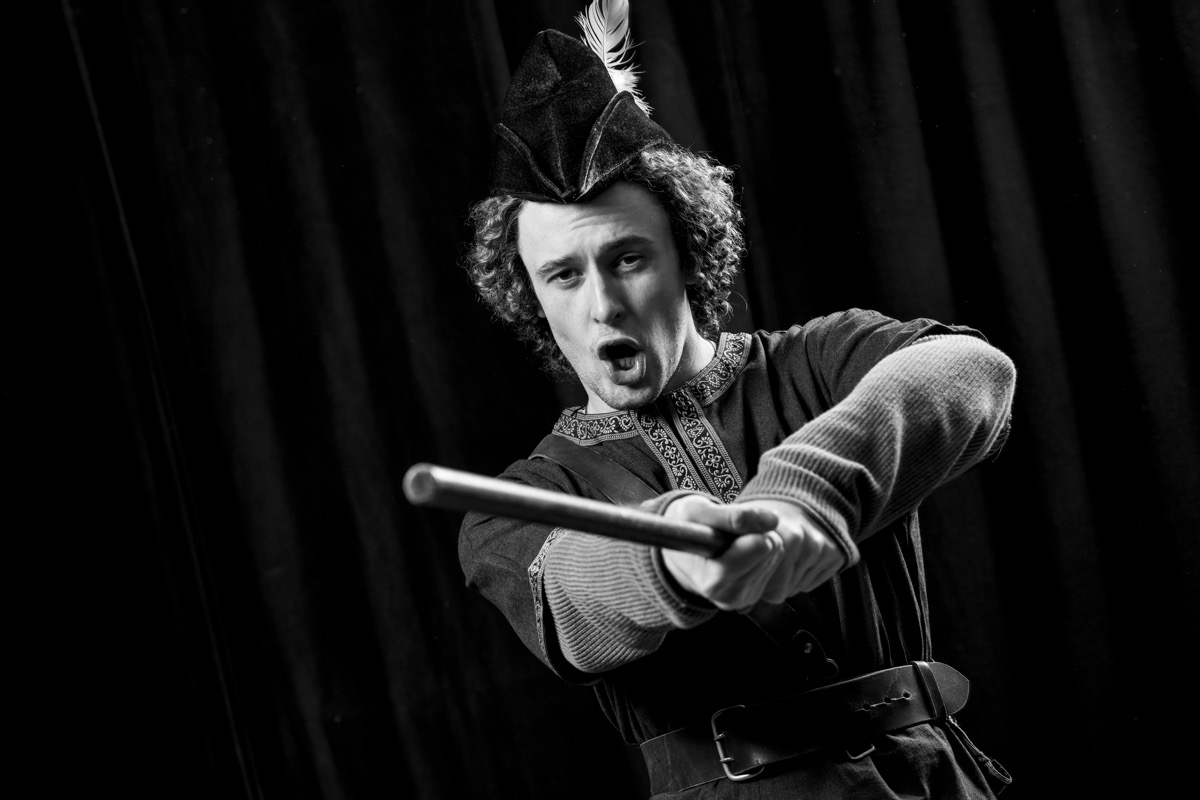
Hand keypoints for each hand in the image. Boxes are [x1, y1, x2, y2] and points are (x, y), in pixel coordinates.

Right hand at [661, 496, 845, 610]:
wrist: (681, 552)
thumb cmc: (686, 527)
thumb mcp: (697, 512)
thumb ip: (732, 516)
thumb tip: (774, 519)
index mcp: (713, 580)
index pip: (757, 548)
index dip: (752, 528)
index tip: (735, 519)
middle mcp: (730, 596)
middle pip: (772, 548)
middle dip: (756, 532)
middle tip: (729, 530)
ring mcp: (746, 598)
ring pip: (778, 553)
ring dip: (760, 539)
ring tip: (732, 540)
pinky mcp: (757, 595)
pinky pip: (780, 561)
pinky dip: (764, 550)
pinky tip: (742, 550)